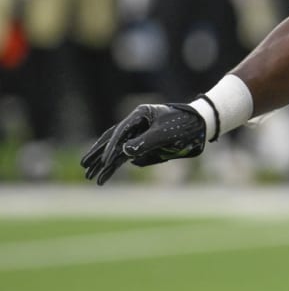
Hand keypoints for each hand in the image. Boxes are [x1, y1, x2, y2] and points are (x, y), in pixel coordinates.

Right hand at [80, 103, 206, 184]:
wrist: (201, 124)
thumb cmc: (185, 124)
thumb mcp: (166, 133)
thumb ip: (146, 142)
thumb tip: (124, 153)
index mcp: (140, 115)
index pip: (120, 132)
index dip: (110, 147)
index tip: (104, 161)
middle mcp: (136, 123)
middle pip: (112, 139)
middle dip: (98, 154)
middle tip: (84, 166)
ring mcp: (139, 133)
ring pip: (117, 149)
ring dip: (104, 162)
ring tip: (90, 175)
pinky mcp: (145, 143)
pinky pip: (127, 154)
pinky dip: (117, 164)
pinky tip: (107, 173)